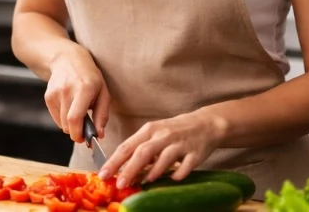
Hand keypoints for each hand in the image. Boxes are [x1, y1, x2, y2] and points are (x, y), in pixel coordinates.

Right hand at [44, 45, 110, 143]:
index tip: (83, 140)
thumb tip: (100, 135)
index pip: (75, 118)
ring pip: (62, 122)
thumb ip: (102, 115)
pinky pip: (56, 117)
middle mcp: (67, 90)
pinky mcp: (48, 96)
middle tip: (84, 129)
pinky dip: (63, 118)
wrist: (67, 59)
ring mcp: (55, 93)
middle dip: (76, 131)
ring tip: (77, 112)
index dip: (78, 133)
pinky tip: (69, 107)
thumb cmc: (90, 77)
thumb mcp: (103, 92)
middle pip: (67, 123)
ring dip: (70, 124)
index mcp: (84, 89)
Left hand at [98, 110, 226, 187]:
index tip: (103, 174)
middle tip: (120, 184)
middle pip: (143, 152)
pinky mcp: (195, 153)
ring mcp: (180, 144)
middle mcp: (163, 135)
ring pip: (164, 158)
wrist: (205, 124)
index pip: (127, 146)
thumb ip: (140, 149)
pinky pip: (185, 166)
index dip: (114, 161)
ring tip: (144, 182)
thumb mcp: (154, 134)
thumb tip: (121, 169)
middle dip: (129, 170)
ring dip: (153, 172)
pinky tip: (172, 178)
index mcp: (149, 130)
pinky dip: (178, 174)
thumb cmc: (174, 131)